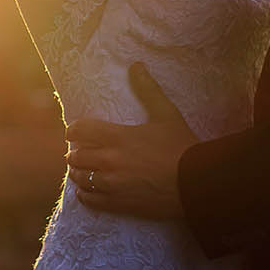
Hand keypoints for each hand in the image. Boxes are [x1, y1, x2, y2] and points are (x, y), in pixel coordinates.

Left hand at [64, 63, 196, 219]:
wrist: (196, 183)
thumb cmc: (181, 146)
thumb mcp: (166, 113)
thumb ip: (148, 89)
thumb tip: (136, 65)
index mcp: (118, 137)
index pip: (79, 130)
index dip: (73, 130)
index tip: (74, 133)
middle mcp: (109, 161)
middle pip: (76, 156)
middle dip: (76, 153)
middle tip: (80, 152)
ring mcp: (112, 184)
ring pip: (80, 178)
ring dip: (78, 173)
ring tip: (82, 170)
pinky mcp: (118, 203)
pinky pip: (90, 200)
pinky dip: (84, 194)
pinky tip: (87, 191)